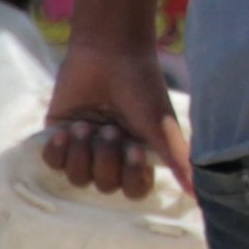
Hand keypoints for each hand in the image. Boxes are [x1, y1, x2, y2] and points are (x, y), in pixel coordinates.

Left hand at [38, 43, 187, 198]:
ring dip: (82, 152)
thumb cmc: (142, 87)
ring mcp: (84, 147)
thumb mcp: (161, 127)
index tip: (134, 149)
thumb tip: (197, 196)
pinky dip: (58, 150)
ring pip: (77, 177)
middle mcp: (111, 156)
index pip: (133, 189)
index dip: (131, 177)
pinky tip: (67, 130)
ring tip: (86, 124)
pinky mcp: (57, 135)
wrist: (108, 53)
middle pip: (104, 185)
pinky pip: (52, 162)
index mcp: (138, 156)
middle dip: (106, 158)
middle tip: (109, 129)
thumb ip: (176, 162)